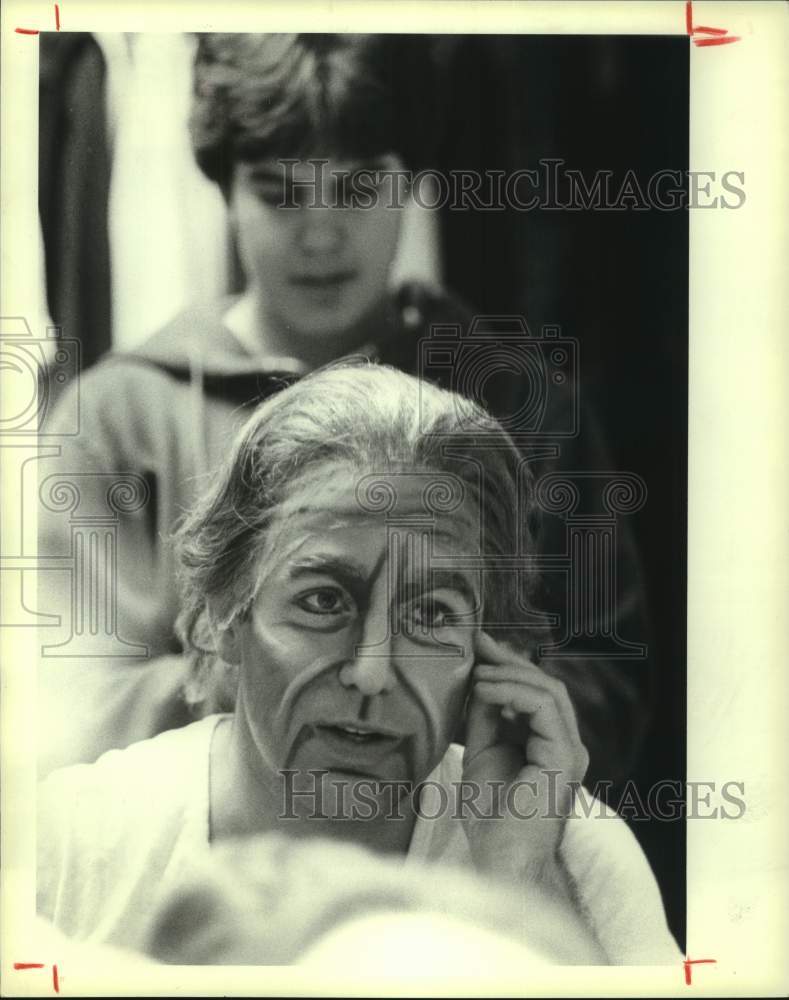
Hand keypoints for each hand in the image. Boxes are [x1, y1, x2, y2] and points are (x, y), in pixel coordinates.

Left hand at [462, 631, 589, 885]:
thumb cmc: (491, 816)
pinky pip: (545, 708)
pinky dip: (515, 693)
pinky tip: (487, 692)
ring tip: (478, 676)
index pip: (536, 692)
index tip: (479, 647)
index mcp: (549, 743)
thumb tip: (480, 678)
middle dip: (511, 661)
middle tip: (480, 645)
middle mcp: (565, 744)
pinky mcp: (565, 757)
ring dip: (510, 676)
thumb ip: (485, 716)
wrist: (500, 859)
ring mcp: (569, 751)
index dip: (509, 666)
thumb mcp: (481, 751)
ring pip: (549, 691)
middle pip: (546, 685)